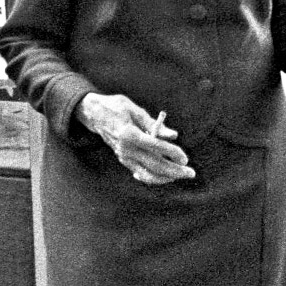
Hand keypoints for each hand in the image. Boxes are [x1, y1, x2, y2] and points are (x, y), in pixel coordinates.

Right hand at [75, 93, 194, 184]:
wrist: (94, 114)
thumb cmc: (117, 107)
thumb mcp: (136, 110)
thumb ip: (155, 124)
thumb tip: (173, 136)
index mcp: (129, 134)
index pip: (155, 147)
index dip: (172, 153)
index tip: (185, 158)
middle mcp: (126, 149)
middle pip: (154, 165)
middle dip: (174, 171)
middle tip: (191, 173)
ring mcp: (123, 157)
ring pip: (147, 174)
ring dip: (166, 177)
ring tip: (180, 175)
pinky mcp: (123, 160)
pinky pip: (140, 173)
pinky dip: (153, 177)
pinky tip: (165, 177)